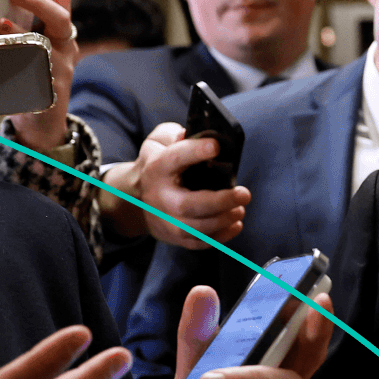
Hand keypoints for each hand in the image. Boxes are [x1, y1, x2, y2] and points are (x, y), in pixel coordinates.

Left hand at [0, 0, 77, 150]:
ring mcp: (61, 68)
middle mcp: (64, 47)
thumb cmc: (25, 78)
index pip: (61, 0)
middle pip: (61, 16)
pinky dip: (18, 60)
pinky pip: (39, 71)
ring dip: (23, 30)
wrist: (41, 122)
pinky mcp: (52, 89)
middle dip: (38, 1)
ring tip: (0, 24)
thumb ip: (8, 33)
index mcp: (57, 32)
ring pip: (50, 43)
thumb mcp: (24, 50)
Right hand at [124, 121, 249, 247]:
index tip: (216, 146)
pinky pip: (198, 243)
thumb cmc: (157, 163)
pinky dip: (219, 237)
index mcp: (157, 168)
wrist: (134, 197)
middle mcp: (160, 197)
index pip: (175, 158)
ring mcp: (166, 220)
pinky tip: (235, 223)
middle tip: (244, 193)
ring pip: (194, 229)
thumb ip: (173, 134)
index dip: (195, 152)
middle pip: (188, 205)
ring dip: (221, 221)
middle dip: (219, 201)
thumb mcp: (158, 142)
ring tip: (240, 208)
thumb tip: (193, 134)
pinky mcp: (174, 236)